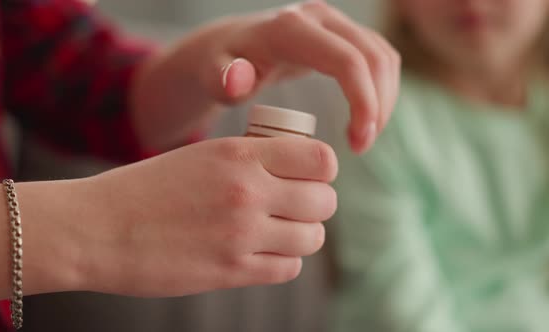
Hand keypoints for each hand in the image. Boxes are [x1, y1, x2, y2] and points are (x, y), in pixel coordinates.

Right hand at [81, 137, 337, 296]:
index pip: (321, 159)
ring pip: (312, 238)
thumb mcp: (200, 155)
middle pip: (324, 201)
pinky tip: (262, 253)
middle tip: (295, 207)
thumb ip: (249, 159)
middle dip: (315, 204)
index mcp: (240, 153)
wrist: (97, 228)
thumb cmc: (146, 189)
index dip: (322, 170)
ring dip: (302, 235)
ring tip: (278, 232)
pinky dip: (283, 261)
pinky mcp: (231, 272)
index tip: (309, 176)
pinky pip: (288, 268)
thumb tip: (294, 168)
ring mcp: (241, 234)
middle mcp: (248, 191)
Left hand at [132, 1, 399, 152]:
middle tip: (361, 146)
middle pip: (374, 58)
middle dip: (378, 106)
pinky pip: (378, 57)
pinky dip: (380, 89)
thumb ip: (222, 79)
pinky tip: (365, 118)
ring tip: (363, 136)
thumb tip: (238, 80)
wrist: (228, 48)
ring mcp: (333, 22)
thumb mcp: (213, 76)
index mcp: (292, 29)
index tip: (357, 144)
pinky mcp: (342, 32)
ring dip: (384, 99)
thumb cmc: (220, 67)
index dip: (363, 103)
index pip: (348, 61)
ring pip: (383, 56)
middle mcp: (319, 17)